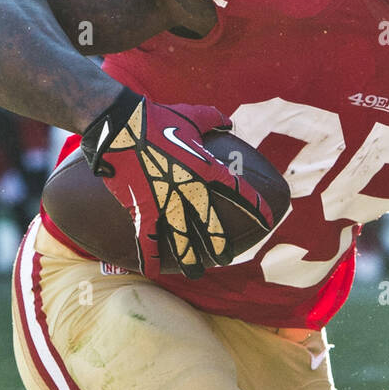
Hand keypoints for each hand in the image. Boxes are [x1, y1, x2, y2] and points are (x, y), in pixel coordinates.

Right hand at [79, 87, 276, 279]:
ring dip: (188, 258)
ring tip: (195, 274)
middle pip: (210, 222)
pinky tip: (151, 272)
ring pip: (181, 237)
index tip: (267, 220)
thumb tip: (229, 122)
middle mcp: (190, 190)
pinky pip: (146, 238)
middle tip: (227, 257)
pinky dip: (148, 256)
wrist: (121, 125)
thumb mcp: (193, 115)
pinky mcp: (141, 208)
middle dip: (219, 243)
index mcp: (206, 168)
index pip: (238, 192)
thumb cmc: (158, 118)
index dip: (255, 207)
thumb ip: (214, 119)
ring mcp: (165, 201)